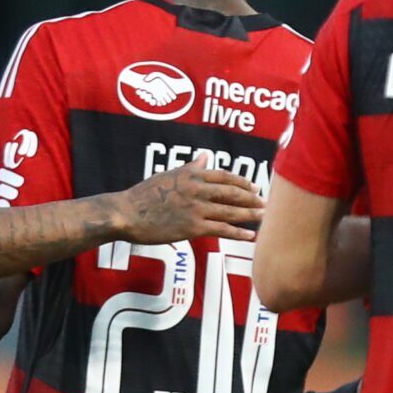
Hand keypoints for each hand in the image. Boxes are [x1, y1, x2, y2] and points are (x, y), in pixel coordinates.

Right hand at [115, 165, 264, 244]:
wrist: (127, 214)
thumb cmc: (143, 195)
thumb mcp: (167, 174)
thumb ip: (190, 167)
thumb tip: (205, 156)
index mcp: (192, 175)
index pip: (225, 176)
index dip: (243, 182)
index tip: (254, 187)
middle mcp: (198, 189)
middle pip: (233, 193)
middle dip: (252, 198)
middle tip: (265, 202)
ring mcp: (196, 209)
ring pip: (231, 211)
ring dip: (250, 214)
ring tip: (265, 217)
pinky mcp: (193, 227)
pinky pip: (221, 230)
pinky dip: (238, 233)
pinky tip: (250, 236)